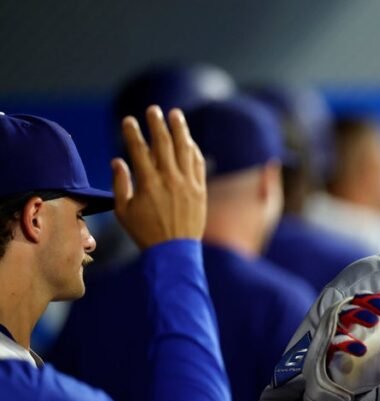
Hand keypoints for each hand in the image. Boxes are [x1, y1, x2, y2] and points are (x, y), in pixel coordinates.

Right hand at [113, 105, 206, 248]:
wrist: (175, 251)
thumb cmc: (145, 233)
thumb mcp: (123, 211)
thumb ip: (120, 184)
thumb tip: (118, 160)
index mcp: (148, 184)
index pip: (139, 151)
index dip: (132, 133)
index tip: (128, 120)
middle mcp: (169, 180)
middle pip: (163, 144)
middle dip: (157, 124)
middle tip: (153, 110)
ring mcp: (188, 184)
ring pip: (184, 150)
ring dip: (179, 130)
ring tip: (175, 115)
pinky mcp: (200, 190)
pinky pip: (198, 164)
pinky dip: (193, 150)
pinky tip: (188, 141)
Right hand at [303, 291, 379, 400]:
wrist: (356, 387)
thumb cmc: (375, 364)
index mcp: (373, 318)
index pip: (379, 299)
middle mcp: (356, 321)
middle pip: (359, 300)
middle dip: (372, 302)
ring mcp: (342, 332)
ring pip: (344, 314)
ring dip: (359, 315)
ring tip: (374, 323)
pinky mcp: (331, 347)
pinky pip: (334, 340)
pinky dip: (346, 343)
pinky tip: (360, 350)